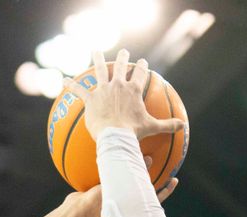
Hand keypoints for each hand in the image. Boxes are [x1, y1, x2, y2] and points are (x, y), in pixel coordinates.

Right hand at [62, 158, 179, 216]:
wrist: (74, 211)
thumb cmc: (94, 203)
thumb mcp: (113, 186)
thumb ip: (130, 172)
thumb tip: (149, 159)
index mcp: (132, 206)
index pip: (155, 198)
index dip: (166, 189)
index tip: (175, 180)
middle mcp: (126, 203)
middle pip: (145, 190)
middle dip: (154, 178)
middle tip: (163, 166)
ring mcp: (115, 199)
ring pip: (130, 185)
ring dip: (136, 173)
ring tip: (142, 160)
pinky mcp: (104, 194)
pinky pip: (114, 180)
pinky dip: (117, 171)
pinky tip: (115, 159)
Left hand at [63, 49, 185, 141]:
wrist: (115, 136)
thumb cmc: (134, 132)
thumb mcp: (152, 127)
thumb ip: (168, 124)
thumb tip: (183, 126)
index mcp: (133, 90)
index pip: (139, 73)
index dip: (141, 67)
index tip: (142, 62)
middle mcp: (118, 85)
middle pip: (120, 66)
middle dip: (122, 57)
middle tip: (123, 52)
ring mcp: (103, 90)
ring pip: (99, 70)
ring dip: (96, 59)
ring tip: (95, 51)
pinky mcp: (90, 99)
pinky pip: (78, 90)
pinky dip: (70, 85)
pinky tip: (63, 81)